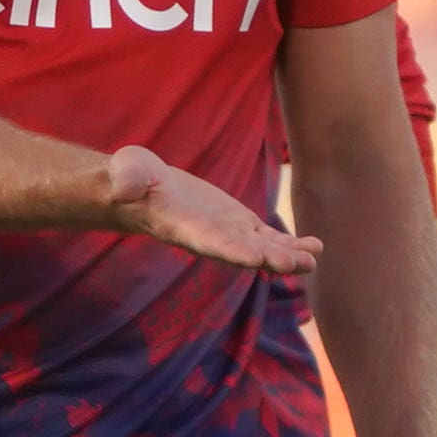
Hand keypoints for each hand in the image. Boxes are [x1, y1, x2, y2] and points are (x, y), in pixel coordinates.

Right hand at [103, 143, 317, 275]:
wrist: (144, 190)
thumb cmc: (131, 179)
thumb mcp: (127, 171)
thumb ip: (127, 179)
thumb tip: (121, 188)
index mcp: (184, 227)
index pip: (209, 242)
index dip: (232, 251)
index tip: (255, 259)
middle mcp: (210, 237)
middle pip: (243, 252)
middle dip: (270, 259)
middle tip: (297, 264)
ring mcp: (228, 233)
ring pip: (262, 249)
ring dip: (288, 255)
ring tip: (313, 256)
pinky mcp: (239, 225)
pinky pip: (268, 238)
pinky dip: (291, 243)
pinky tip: (315, 246)